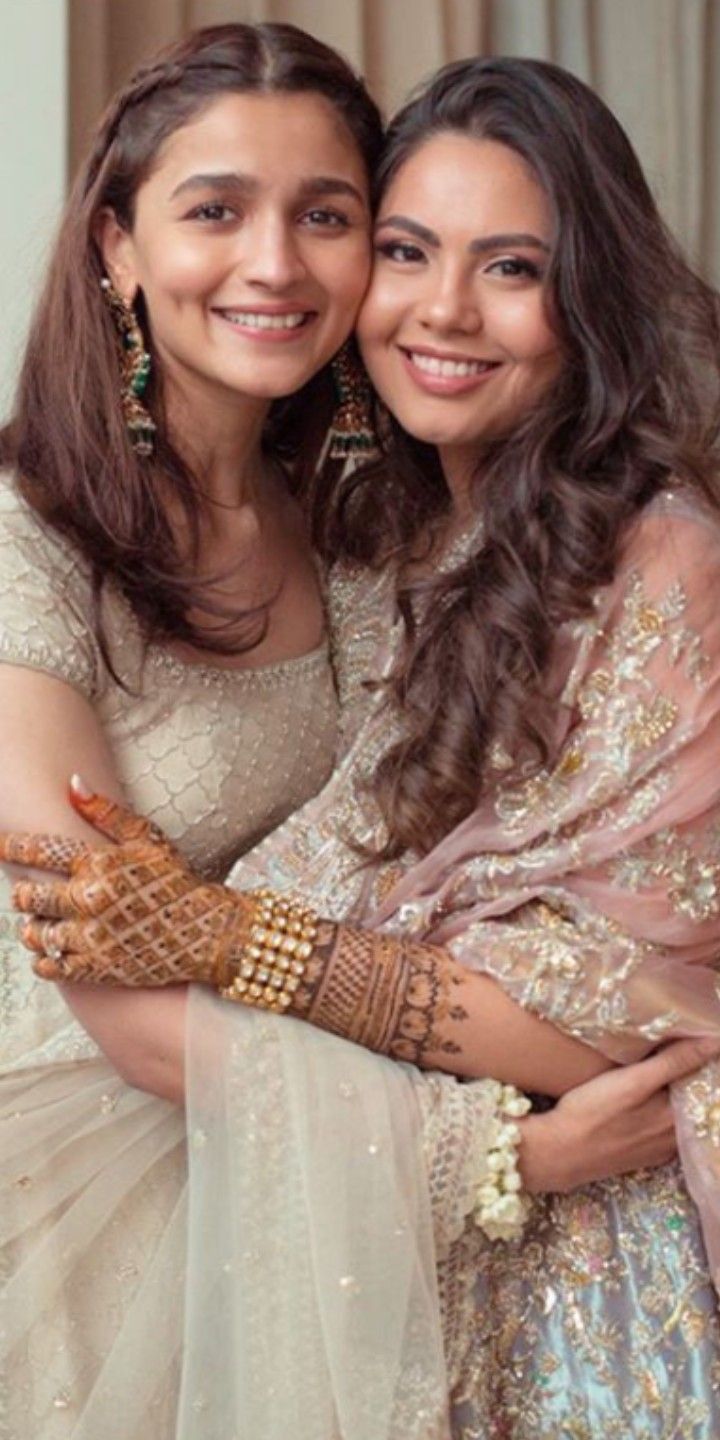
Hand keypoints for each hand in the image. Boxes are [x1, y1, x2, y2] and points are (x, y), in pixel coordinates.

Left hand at [1, 783, 249, 986]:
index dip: (11, 846)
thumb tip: (71, 783)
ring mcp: (90, 937)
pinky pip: (49, 965)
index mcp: (99, 862)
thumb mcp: (146, 838)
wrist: (208, 932)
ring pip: (35, 933)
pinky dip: (44, 958)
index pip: (38, 850)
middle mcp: (89, 899)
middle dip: (23, 893)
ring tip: (39, 923)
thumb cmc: (176, 880)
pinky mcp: (95, 968)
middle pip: (27, 895)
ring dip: (31, 927)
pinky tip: (52, 949)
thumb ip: (105, 811)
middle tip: (28, 892)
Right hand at [519, 1036, 719, 1193]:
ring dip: (674, 1095)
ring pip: (677, 1116)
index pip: (704, 1085)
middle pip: (693, 1102)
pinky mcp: (640, 1154)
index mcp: (678, 1119)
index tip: (694, 1038)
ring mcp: (657, 1150)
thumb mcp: (634, 1081)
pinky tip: (645, 1100)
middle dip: (689, 1077)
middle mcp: (674, 1140)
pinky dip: (661, 1112)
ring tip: (660, 1068)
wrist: (558, 1153)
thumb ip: (676, 1061)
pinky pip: (662, 1130)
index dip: (701, 1061)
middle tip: (676, 1048)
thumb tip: (715, 1042)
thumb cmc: (592, 1112)